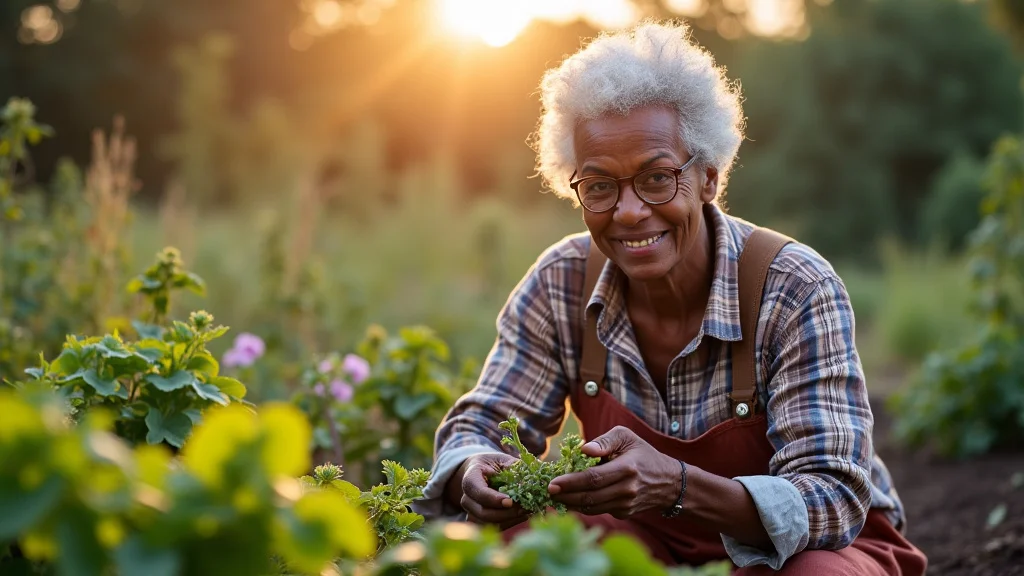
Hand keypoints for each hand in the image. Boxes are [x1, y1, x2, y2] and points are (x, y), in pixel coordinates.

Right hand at [455, 453, 530, 529]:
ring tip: (528, 510)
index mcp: (470, 478)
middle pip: (482, 512)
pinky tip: (523, 514)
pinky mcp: (480, 522)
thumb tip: (535, 475)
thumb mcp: (504, 460)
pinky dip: (510, 522)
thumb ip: (515, 468)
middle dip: (506, 513)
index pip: (476, 490)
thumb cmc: (495, 466)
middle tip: (525, 508)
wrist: (483, 474)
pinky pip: (494, 528)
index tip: (510, 501)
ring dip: (510, 519)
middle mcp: (467, 498)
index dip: (492, 498)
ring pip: (489, 523)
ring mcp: (471, 512)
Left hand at [547, 426, 680, 518]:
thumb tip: (584, 449)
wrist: (669, 482)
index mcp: (627, 468)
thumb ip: (605, 440)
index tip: (552, 483)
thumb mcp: (627, 437)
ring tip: (553, 496)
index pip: (593, 478)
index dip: (570, 482)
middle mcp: (626, 490)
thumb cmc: (643, 454)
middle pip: (589, 497)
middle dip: (565, 496)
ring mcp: (625, 505)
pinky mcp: (624, 513)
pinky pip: (598, 511)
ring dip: (570, 504)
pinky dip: (582, 507)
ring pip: (592, 508)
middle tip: (546, 491)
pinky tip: (569, 500)